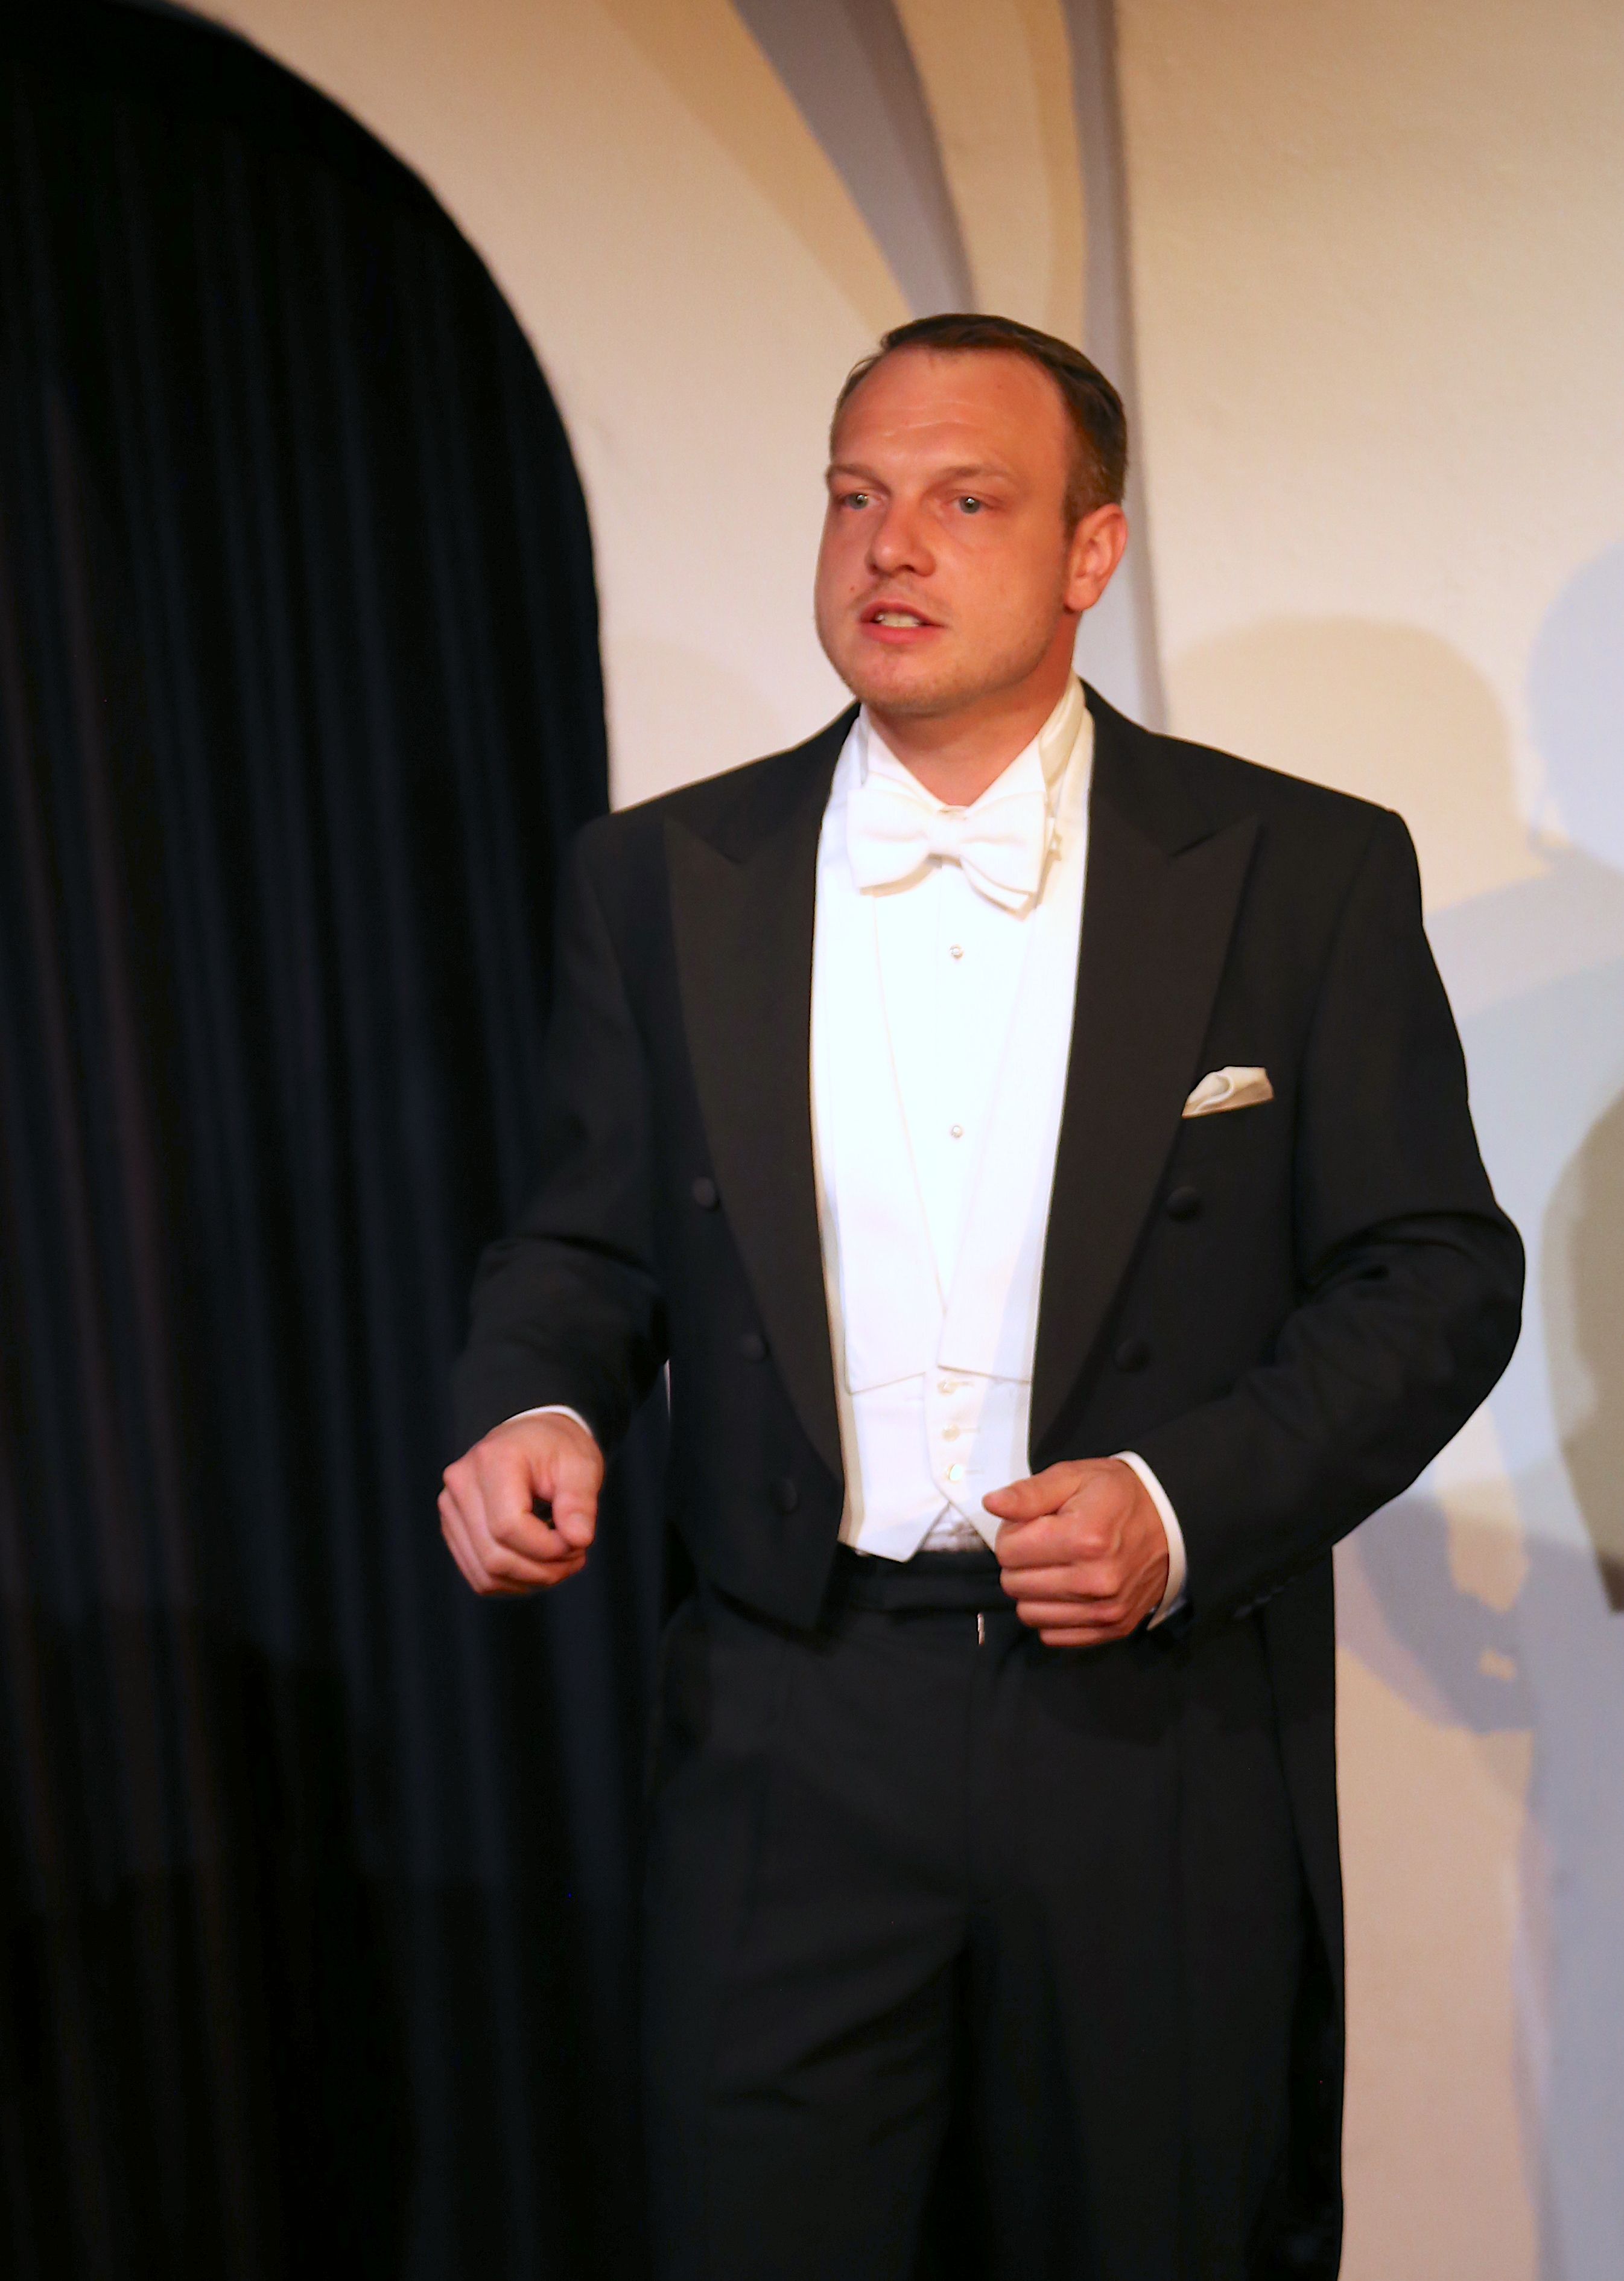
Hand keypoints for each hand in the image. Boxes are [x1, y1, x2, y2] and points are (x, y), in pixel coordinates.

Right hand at [439, 1413, 603, 1596]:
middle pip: (495, 1557)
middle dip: (544, 1571)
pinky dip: (514, 1582)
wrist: (532, 1439)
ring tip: (561, 1561)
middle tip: (576, 1556)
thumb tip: (578, 1541)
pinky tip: (539, 1564)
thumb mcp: (581, 1465)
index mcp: (492, 1460)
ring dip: (531, 1581)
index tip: (580, 1542)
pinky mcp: (453, 1530)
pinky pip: (480, 1577)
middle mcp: (460, 1484)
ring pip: (486, 1575)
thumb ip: (581, 1502)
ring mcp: (451, 1509)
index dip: (548, 1548)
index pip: (509, 1527)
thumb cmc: (558, 1450)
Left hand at [983, 1458, 1169, 1646]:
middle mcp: (1096, 1581)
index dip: (1012, 1533)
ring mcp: (1106, 1610)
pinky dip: (1051, 1614)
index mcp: (1084, 1538)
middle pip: (1013, 1584)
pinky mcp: (1113, 1628)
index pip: (1007, 1551)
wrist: (1170, 1520)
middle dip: (1020, 1562)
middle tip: (1045, 1543)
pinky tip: (1067, 1589)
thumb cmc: (1116, 1495)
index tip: (1034, 1524)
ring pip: (1028, 1613)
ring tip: (1056, 1565)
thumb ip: (1030, 1493)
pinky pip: (1053, 1635)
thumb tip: (992, 1504)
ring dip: (1033, 1590)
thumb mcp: (1073, 1477)